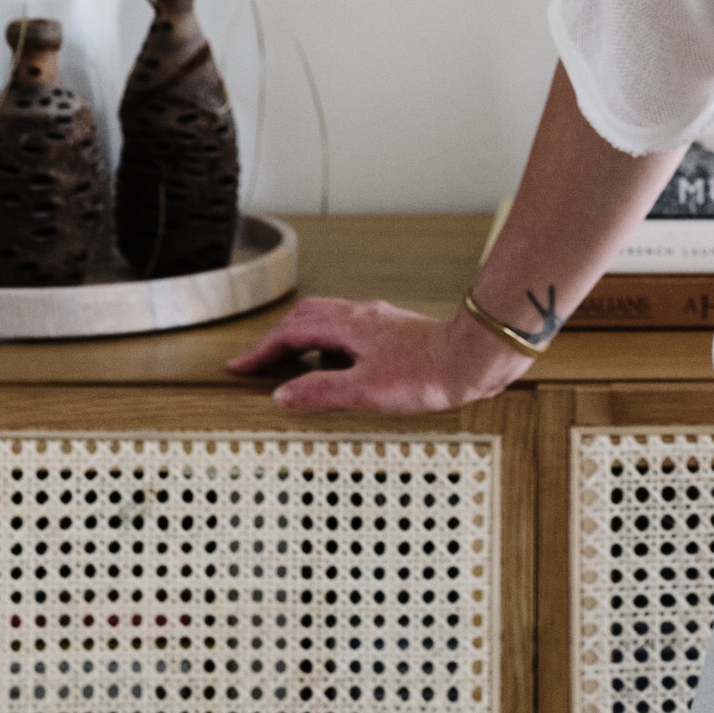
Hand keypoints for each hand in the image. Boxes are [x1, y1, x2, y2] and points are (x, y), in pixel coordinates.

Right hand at [227, 294, 524, 412]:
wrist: (473, 359)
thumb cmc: (427, 373)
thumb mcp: (365, 390)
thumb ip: (320, 391)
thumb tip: (282, 396)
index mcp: (348, 325)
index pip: (291, 332)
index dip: (262, 350)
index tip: (240, 366)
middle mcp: (362, 316)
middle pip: (307, 318)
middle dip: (278, 339)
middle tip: (260, 363)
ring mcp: (380, 323)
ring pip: (330, 323)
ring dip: (305, 341)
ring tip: (294, 368)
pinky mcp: (397, 334)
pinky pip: (351, 333)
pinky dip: (331, 347)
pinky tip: (341, 368)